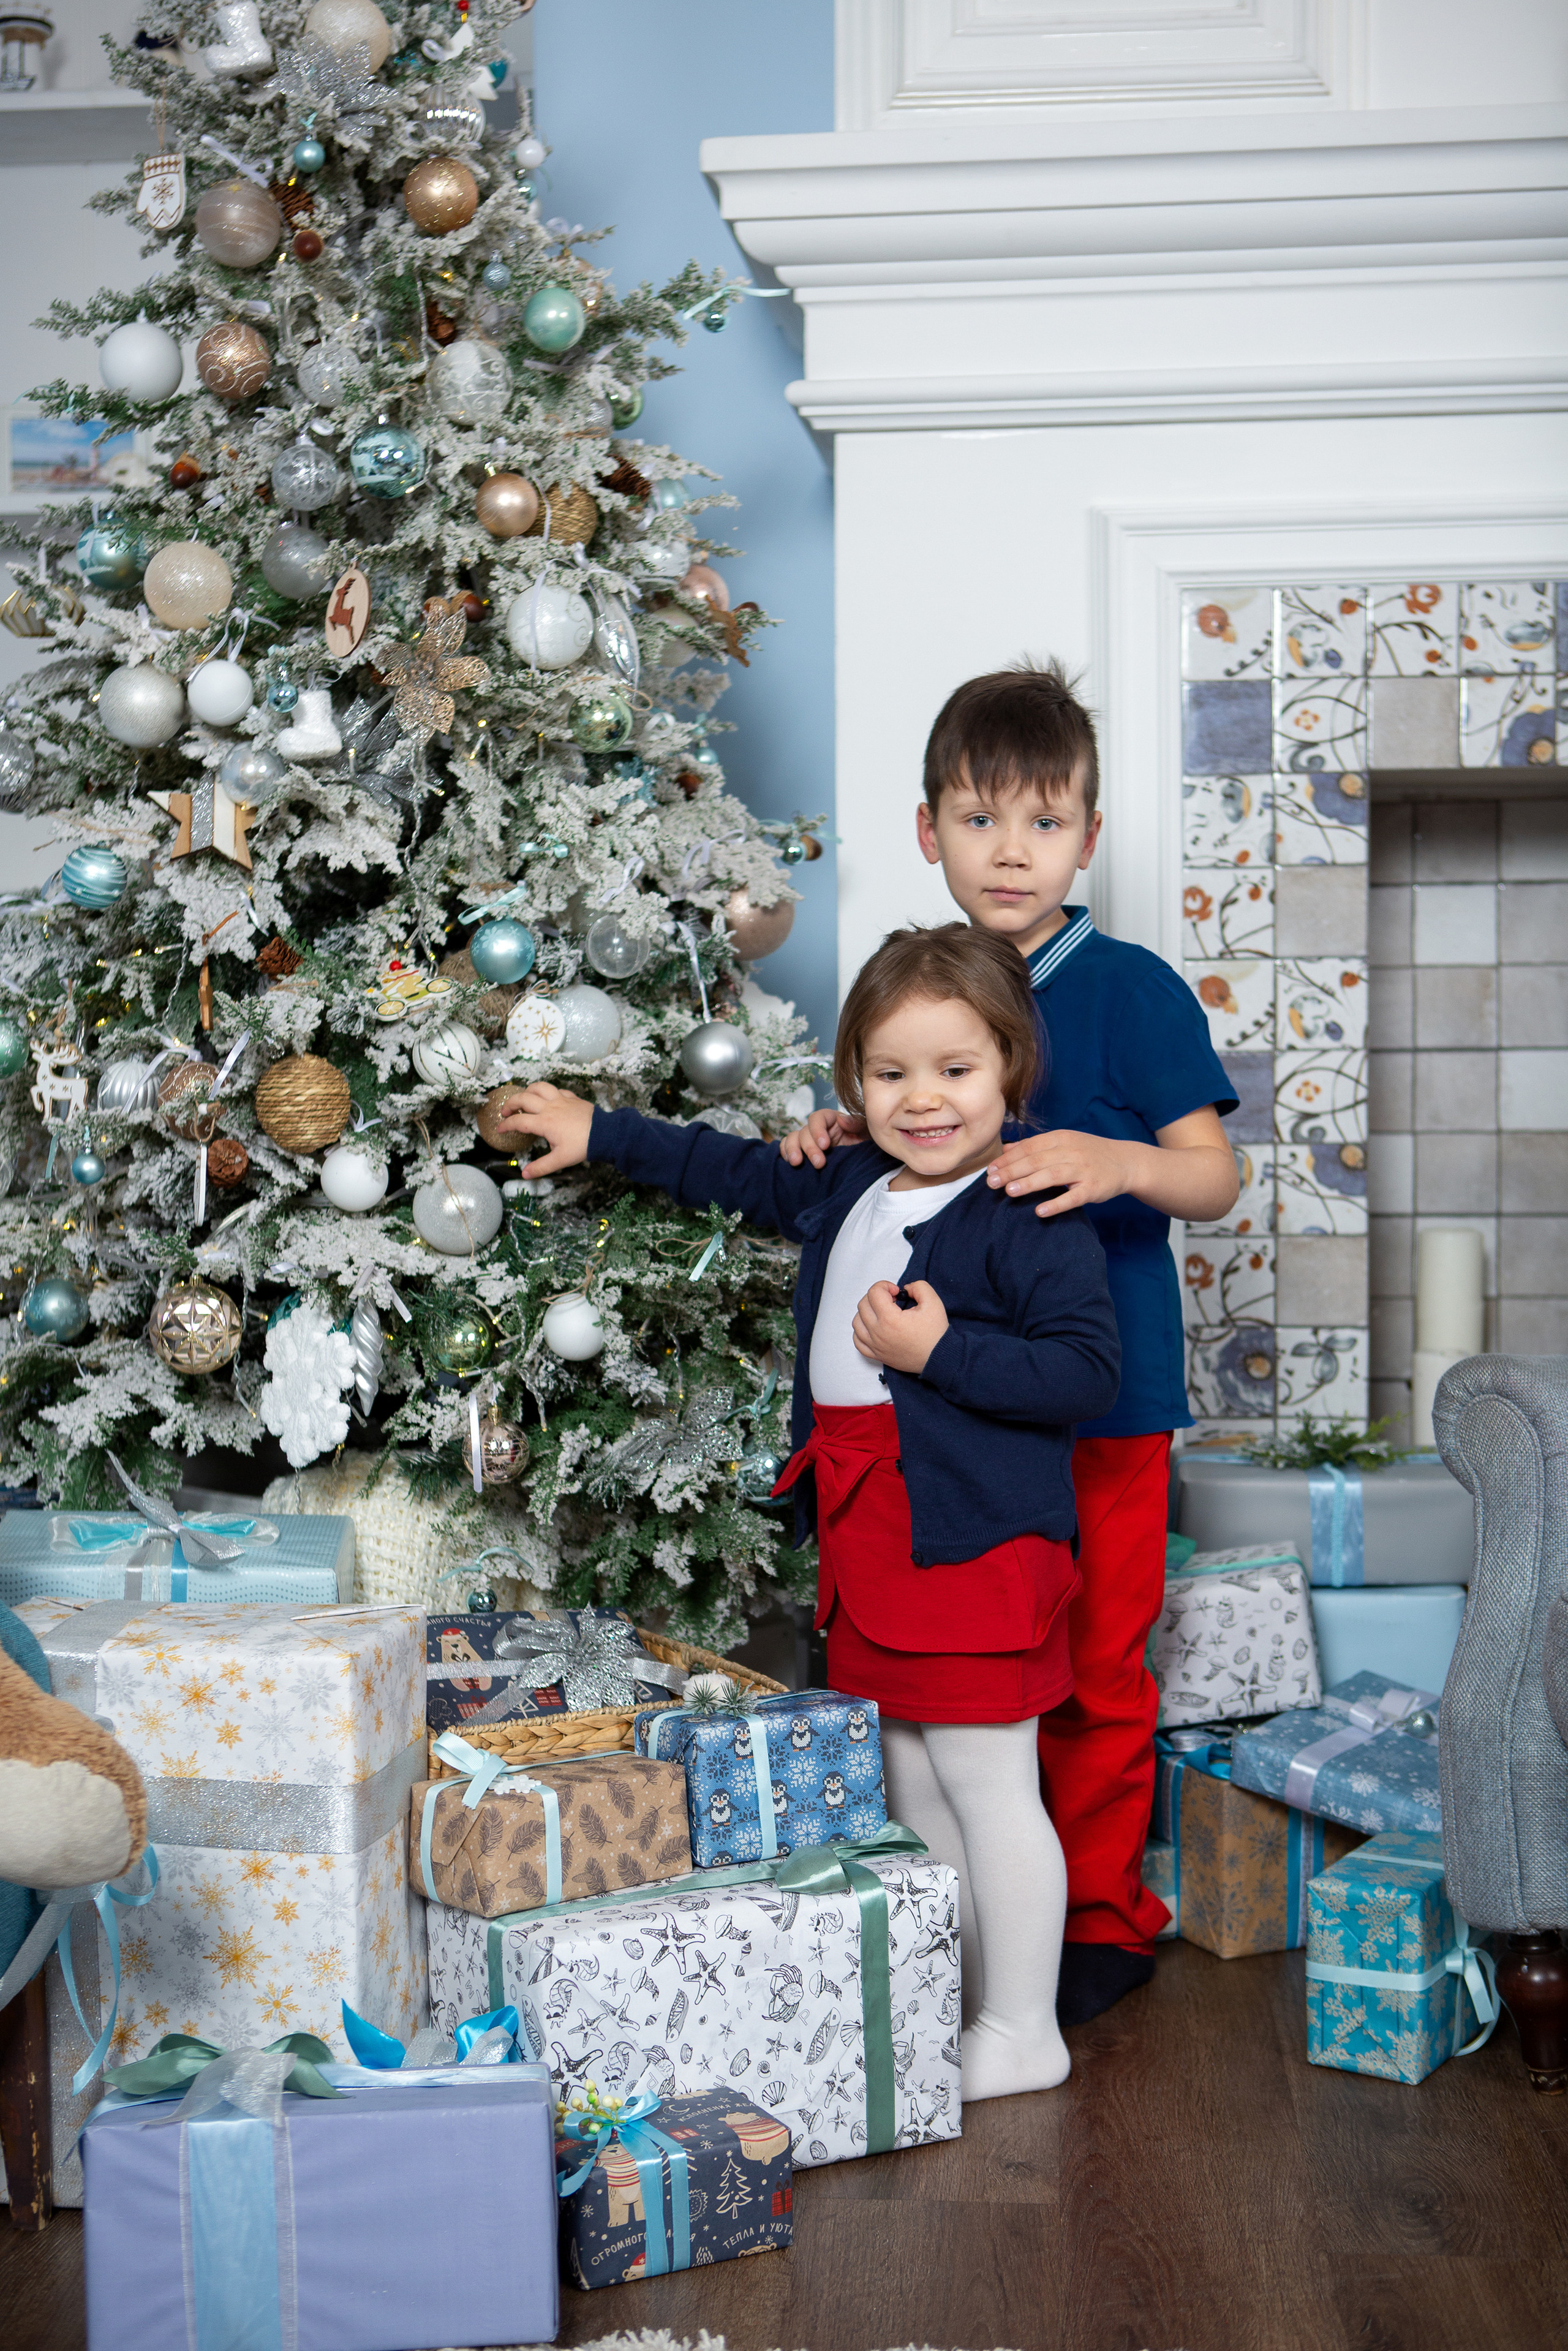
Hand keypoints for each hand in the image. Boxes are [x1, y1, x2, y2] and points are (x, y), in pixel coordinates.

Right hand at [492, 1082, 594, 1175]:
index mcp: (544, 1122)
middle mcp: (549, 1108)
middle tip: (505, 1112)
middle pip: (523, 1099)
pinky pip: (556, 1090)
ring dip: (528, 1091)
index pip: (518, 1121)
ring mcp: (561, 1100)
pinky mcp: (572, 1097)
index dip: (506, 1125)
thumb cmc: (582, 1146)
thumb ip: (541, 1167)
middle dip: (510, 1104)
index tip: (499, 1129)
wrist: (605, 1133)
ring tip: (524, 1098)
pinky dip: (548, 1092)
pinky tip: (548, 1098)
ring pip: (539, 1087)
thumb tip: (524, 1174)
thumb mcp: (560, 1159)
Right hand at [778, 1106, 866, 1168]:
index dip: (818, 1130)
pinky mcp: (803, 1153)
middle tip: (818, 1163)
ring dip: (793, 1149)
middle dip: (809, 1147)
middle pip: (805, 1131)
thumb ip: (856, 1124)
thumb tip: (841, 1120)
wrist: (865, 1163)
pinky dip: (785, 1152)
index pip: (818, 1117)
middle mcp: (818, 1129)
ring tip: (797, 1163)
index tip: (825, 1145)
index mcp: (832, 1120)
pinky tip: (789, 1162)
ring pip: (793, 1138)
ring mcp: (809, 1141)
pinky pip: (788, 1148)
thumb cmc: (867, 1144)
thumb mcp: (867, 1132)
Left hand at [851, 1280, 947, 1375]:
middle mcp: (878, 1333)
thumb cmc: (935, 1333)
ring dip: (867, 1312)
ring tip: (882, 1312)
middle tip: (892, 1300)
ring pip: (857, 1322)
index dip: (886, 1286)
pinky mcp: (876, 1355)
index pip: (874, 1292)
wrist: (939, 1358)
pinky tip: (873, 1327)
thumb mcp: (933, 1302)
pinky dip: (861, 1331)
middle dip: (877, 1297)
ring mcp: (875, 1346)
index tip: (898, 1293)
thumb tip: (905, 1288)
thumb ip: (919, 1287)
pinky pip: (858, 1341)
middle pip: (863, 1305)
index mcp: (890, 1319)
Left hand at [986, 1128, 1141, 1217]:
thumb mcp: (1063, 1142)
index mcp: (1061, 1138)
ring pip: (1052, 1176)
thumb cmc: (1089, 1153)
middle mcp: (1071, 1152)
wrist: (1126, 1162)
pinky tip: (1040, 1211)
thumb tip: (1006, 1149)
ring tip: (1009, 1191)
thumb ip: (1035, 1146)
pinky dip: (1056, 1204)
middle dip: (1012, 1171)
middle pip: (1037, 1160)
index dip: (1008, 1158)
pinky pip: (1073, 1197)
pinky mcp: (1093, 1188)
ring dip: (1029, 1183)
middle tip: (991, 1182)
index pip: (1029, 1147)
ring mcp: (1083, 1170)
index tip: (991, 1169)